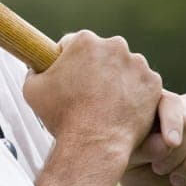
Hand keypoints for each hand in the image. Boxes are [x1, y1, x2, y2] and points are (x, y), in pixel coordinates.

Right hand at [23, 30, 161, 161]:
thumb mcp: (32, 89)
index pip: (74, 44)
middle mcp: (115, 45)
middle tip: (87, 92)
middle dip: (96, 68)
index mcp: (85, 41)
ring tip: (105, 104)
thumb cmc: (62, 117)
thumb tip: (37, 67)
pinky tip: (121, 110)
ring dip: (117, 80)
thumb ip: (34, 70)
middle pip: (103, 53)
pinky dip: (134, 95)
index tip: (69, 76)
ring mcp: (138, 64)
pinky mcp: (153, 83)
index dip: (69, 61)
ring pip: (125, 67)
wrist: (94, 145)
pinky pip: (142, 85)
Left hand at [120, 90, 185, 185]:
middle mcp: (185, 107)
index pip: (172, 102)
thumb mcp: (130, 159)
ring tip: (175, 179)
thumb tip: (166, 143)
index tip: (170, 144)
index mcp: (158, 102)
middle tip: (160, 171)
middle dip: (179, 152)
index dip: (173, 122)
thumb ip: (144, 148)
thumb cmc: (137, 170)